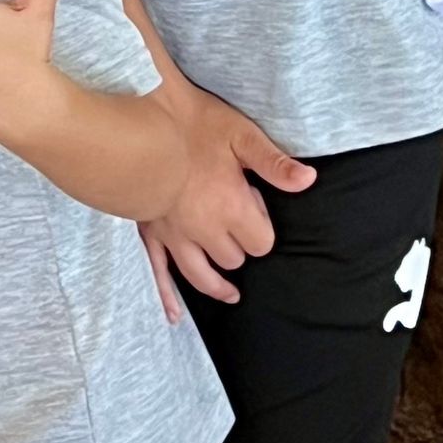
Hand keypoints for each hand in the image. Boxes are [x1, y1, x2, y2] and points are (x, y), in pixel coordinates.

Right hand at [141, 82, 315, 318]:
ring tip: (230, 293)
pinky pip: (159, 273)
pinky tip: (175, 316)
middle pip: (233, 258)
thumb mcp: (239, 134)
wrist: (134, 131)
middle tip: (234, 219)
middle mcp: (205, 231)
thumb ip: (273, 163)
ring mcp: (175, 236)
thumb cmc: (187, 126)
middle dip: (240, 246)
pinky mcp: (150, 234)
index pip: (261, 241)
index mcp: (231, 208)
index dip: (261, 223)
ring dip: (217, 284)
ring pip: (201, 275)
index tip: (252, 199)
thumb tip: (308, 180)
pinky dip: (168, 297)